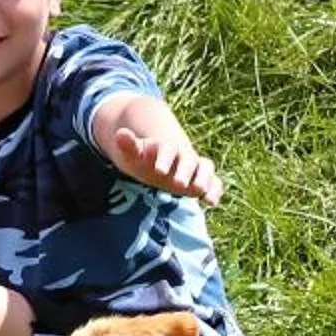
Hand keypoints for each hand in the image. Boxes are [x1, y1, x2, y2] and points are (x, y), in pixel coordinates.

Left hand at [109, 126, 223, 205]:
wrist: (157, 160)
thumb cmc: (143, 159)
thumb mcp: (133, 154)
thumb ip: (129, 146)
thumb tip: (120, 133)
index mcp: (166, 148)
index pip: (168, 149)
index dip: (164, 158)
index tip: (158, 170)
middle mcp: (184, 155)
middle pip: (189, 160)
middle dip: (185, 171)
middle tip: (179, 184)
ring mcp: (195, 167)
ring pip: (205, 168)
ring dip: (204, 179)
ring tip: (200, 192)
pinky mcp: (201, 179)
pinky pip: (213, 181)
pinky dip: (215, 189)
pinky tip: (212, 202)